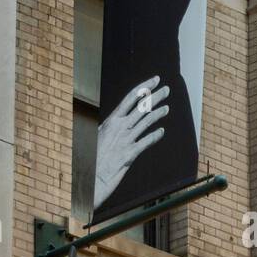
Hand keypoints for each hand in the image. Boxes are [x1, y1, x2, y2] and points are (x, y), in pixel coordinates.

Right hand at [94, 76, 169, 208]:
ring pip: (147, 122)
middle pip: (142, 107)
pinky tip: (161, 132)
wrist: (90, 175)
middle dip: (156, 96)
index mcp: (112, 120)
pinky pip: (147, 141)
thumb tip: (114, 122)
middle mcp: (120, 127)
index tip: (155, 80)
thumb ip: (109, 129)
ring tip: (166, 108)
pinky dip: (155, 136)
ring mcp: (127, 139)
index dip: (145, 87)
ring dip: (158, 113)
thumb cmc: (90, 157)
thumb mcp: (97, 137)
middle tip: (166, 89)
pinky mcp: (131, 153)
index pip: (130, 98)